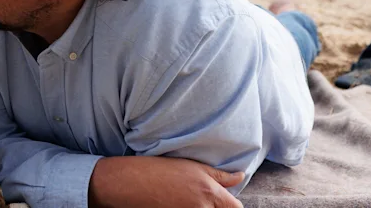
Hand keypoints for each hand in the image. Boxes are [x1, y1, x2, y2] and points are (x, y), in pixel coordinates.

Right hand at [89, 156, 243, 207]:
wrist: (130, 183)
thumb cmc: (159, 170)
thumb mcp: (192, 167)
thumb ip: (219, 176)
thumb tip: (240, 176)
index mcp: (209, 192)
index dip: (233, 205)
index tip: (226, 202)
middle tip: (200, 198)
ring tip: (187, 200)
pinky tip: (178, 204)